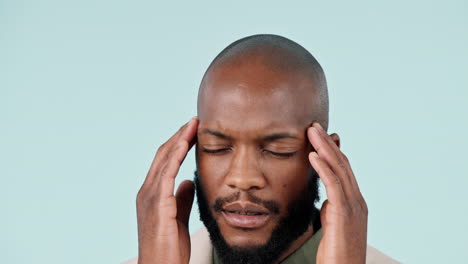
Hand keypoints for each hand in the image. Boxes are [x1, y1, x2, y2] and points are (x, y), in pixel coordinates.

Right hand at [136, 117, 198, 263]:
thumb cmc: (169, 248)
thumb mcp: (178, 217)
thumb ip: (182, 198)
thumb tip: (189, 181)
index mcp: (152, 194)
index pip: (165, 161)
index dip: (178, 144)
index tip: (193, 131)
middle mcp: (147, 191)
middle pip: (163, 155)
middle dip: (179, 136)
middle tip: (194, 121)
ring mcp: (150, 197)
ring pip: (164, 160)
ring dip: (179, 140)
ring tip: (193, 125)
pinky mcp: (157, 204)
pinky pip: (166, 174)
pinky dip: (175, 156)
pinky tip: (185, 143)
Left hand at [308, 123, 367, 263]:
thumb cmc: (337, 254)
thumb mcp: (333, 226)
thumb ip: (331, 210)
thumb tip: (326, 200)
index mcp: (354, 203)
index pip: (343, 170)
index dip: (331, 151)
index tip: (318, 136)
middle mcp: (357, 201)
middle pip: (342, 164)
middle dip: (327, 143)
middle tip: (313, 125)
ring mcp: (353, 207)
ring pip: (339, 170)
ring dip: (324, 148)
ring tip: (311, 132)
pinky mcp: (344, 215)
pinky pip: (333, 186)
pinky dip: (323, 168)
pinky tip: (313, 155)